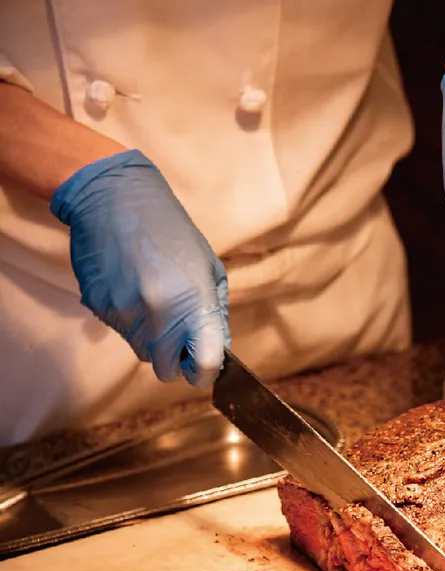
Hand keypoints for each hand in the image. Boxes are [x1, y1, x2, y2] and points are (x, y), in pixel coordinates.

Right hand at [51, 150, 229, 387]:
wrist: (113, 197)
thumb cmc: (170, 229)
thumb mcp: (209, 267)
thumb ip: (215, 315)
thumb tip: (218, 353)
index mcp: (193, 302)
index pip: (204, 365)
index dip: (206, 373)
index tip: (206, 366)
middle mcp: (158, 313)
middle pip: (167, 370)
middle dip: (177, 361)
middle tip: (181, 336)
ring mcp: (125, 313)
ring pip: (142, 352)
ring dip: (153, 340)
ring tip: (155, 301)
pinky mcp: (99, 307)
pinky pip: (121, 331)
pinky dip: (130, 321)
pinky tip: (132, 288)